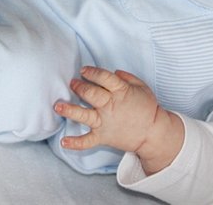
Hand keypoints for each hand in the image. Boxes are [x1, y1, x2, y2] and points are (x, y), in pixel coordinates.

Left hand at [54, 66, 183, 174]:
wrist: (153, 133)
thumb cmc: (148, 109)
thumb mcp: (142, 87)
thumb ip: (128, 77)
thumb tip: (114, 72)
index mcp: (121, 92)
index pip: (103, 77)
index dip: (92, 72)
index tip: (84, 70)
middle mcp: (111, 106)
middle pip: (91, 94)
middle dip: (79, 87)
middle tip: (72, 83)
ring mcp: (105, 122)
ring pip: (84, 115)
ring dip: (70, 110)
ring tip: (58, 106)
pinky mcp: (103, 137)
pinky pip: (87, 141)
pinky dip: (75, 143)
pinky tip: (63, 142)